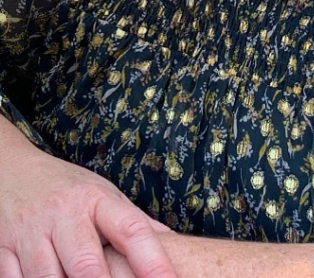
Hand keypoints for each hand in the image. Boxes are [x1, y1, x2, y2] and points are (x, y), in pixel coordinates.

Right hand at [0, 131, 176, 277]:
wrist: (14, 171)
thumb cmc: (70, 190)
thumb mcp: (106, 195)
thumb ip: (134, 222)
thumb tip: (175, 243)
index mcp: (98, 200)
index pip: (132, 231)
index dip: (153, 262)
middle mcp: (64, 215)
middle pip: (86, 263)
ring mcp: (30, 231)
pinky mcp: (2, 246)